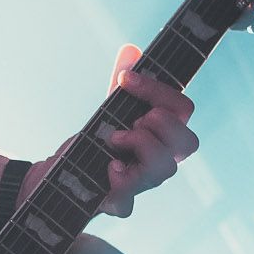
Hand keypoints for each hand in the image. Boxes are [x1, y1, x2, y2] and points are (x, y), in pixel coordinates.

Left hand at [20, 45, 198, 219]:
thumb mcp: (110, 109)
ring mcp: (143, 184)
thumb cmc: (97, 141)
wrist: (64, 175)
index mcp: (164, 134)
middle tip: (131, 120)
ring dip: (140, 145)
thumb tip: (131, 49)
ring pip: (166, 169)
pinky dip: (119, 183)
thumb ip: (122, 83)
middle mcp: (162, 160)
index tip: (126, 80)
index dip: (159, 90)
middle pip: (189, 142)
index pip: (184, 109)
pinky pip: (128, 204)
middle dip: (159, 123)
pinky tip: (108, 167)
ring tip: (114, 139)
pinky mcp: (118, 203)